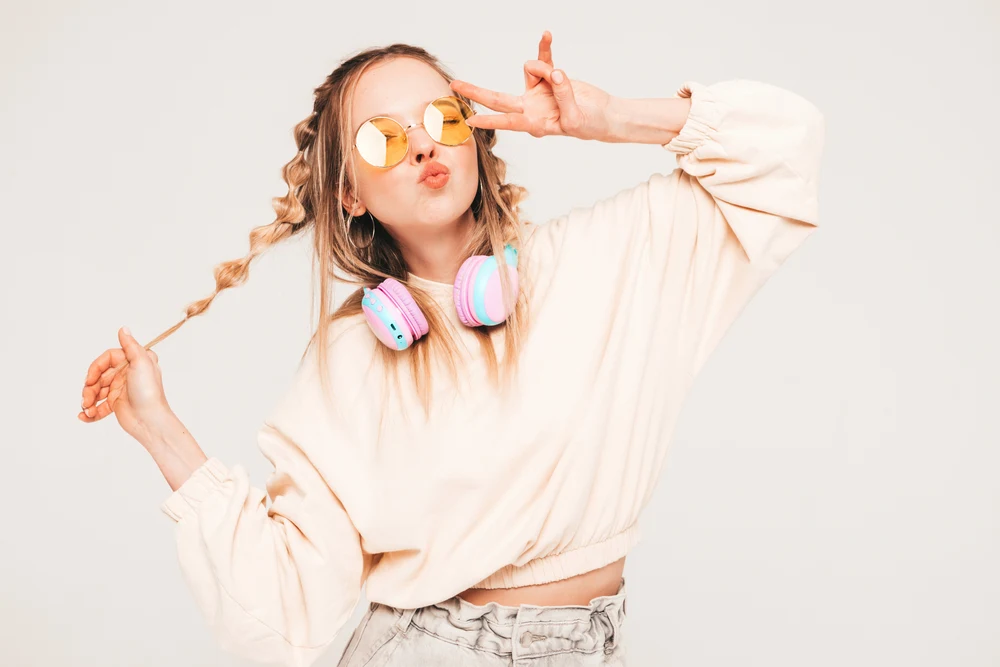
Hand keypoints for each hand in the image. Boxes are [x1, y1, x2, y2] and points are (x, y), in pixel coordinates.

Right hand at [79, 326, 173, 446]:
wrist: (150, 420)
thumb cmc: (148, 391)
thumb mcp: (142, 363)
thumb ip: (131, 345)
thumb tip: (123, 328)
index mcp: (133, 362)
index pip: (107, 359)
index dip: (96, 368)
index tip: (90, 379)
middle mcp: (126, 374)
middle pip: (99, 376)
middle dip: (90, 387)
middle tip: (87, 398)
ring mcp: (120, 390)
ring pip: (96, 391)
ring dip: (88, 400)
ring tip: (86, 409)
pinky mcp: (116, 405)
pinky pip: (99, 406)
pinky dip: (90, 412)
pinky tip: (84, 417)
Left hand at [451, 31, 614, 141]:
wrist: (604, 115)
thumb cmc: (590, 125)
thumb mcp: (576, 118)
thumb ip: (563, 95)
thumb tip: (554, 73)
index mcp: (534, 124)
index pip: (508, 121)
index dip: (490, 119)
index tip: (471, 120)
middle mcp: (531, 108)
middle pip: (498, 98)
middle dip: (476, 92)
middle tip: (455, 85)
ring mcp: (538, 91)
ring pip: (532, 70)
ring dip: (546, 68)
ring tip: (565, 80)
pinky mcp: (549, 77)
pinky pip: (543, 58)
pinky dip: (544, 47)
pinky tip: (546, 35)